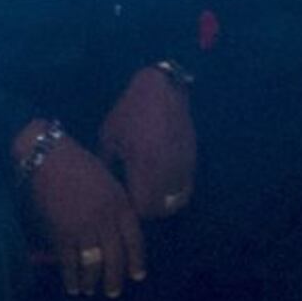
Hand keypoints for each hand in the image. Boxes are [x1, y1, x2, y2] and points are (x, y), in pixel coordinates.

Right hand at [25, 137, 145, 299]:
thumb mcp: (107, 182)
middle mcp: (105, 219)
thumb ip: (115, 206)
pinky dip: (70, 277)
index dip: (136, 261)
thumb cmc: (78, 164)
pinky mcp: (61, 233)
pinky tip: (72, 286)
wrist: (48, 157)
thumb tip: (116, 232)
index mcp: (120, 204)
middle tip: (112, 292)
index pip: (134, 240)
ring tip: (90, 290)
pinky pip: (69, 262)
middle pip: (115, 257)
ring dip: (92, 281)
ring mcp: (83, 228)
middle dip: (114, 278)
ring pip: (93, 264)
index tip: (137, 276)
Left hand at [98, 65, 197, 223]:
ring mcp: (184, 163)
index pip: (146, 207)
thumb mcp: (109, 137)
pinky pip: (187, 183)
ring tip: (150, 190)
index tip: (128, 202)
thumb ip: (108, 165)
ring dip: (166, 199)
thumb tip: (108, 188)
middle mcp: (169, 168)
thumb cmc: (128, 112)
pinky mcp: (193, 156)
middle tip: (138, 199)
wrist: (160, 90)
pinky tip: (162, 176)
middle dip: (152, 208)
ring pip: (179, 197)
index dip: (137, 210)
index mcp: (145, 165)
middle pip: (166, 207)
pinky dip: (175, 187)